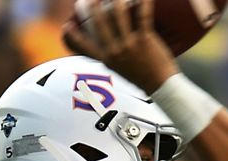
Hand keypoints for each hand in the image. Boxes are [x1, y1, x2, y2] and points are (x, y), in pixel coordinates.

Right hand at [63, 0, 178, 92]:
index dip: (73, 35)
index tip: (66, 26)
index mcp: (106, 59)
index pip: (84, 46)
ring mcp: (130, 44)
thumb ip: (111, 57)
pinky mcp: (145, 39)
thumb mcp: (120, 69)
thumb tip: (105, 47)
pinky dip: (144, 2)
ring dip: (116, 0)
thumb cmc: (142, 77)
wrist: (161, 86)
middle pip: (99, 22)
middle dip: (93, 6)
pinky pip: (143, 15)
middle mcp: (115, 51)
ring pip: (119, 14)